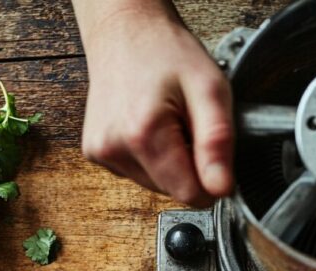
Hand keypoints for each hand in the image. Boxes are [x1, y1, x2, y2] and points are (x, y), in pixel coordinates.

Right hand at [78, 8, 233, 206]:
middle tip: (187, 124)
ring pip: (155, 185)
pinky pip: (137, 173)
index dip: (210, 178)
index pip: (189, 194)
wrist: (124, 30)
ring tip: (166, 120)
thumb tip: (220, 188)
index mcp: (143, 134)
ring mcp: (101, 153)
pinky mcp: (95, 153)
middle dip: (189, 165)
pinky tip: (148, 125)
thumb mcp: (209, 88)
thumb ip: (217, 142)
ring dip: (169, 161)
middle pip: (172, 191)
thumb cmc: (165, 51)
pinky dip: (150, 156)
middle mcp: (114, 148)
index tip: (210, 149)